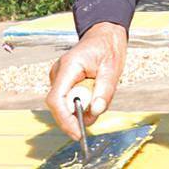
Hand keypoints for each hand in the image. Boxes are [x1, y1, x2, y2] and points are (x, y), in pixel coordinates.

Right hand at [46, 21, 127, 139]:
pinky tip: (94, 89)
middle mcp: (59, 72)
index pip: (56, 99)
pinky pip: (70, 100)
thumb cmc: (108, 48)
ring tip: (100, 90)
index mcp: (68, 66)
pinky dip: (83, 101)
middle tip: (98, 109)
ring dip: (83, 107)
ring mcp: (59, 77)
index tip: (78, 133)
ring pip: (66, 105)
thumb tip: (96, 112)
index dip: (64, 120)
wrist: (104, 34)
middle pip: (60, 106)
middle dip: (78, 115)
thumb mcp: (113, 68)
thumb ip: (105, 91)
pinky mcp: (63, 82)